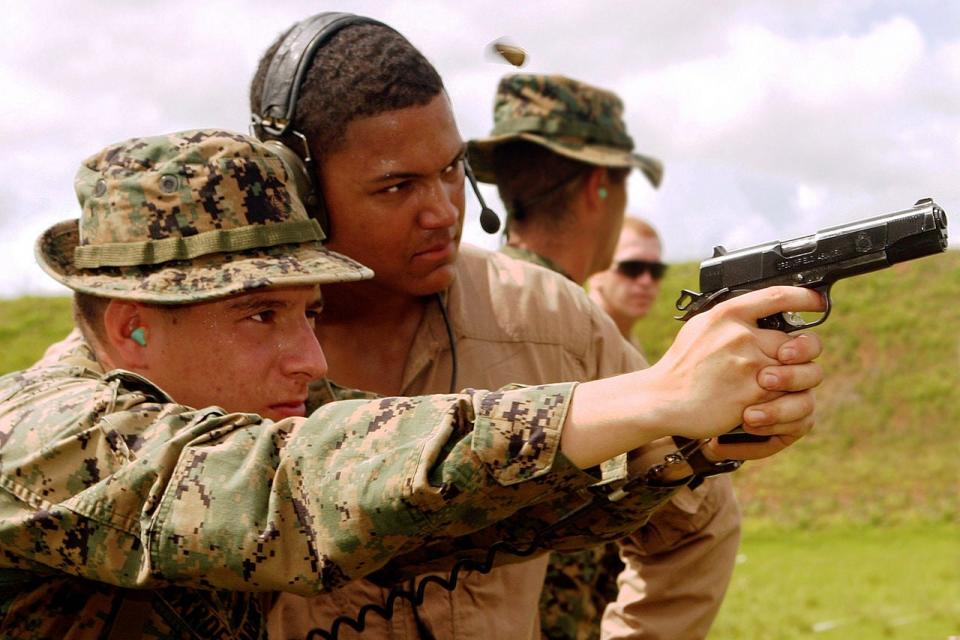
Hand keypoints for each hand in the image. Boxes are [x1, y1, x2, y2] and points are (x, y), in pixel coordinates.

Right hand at [647, 286, 824, 440]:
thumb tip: (762, 312)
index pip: (778, 296)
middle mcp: (741, 337)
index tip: (817, 301)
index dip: (806, 298)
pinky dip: (781, 403)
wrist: (662, 398)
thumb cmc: (681, 366)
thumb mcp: (701, 327)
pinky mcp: (753, 396)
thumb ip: (732, 319)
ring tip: (780, 385)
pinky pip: (786, 397)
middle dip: (803, 356)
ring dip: (797, 382)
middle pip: (800, 342)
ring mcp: (750, 367)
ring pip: (800, 372)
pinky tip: (764, 403)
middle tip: (794, 361)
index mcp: (728, 315)